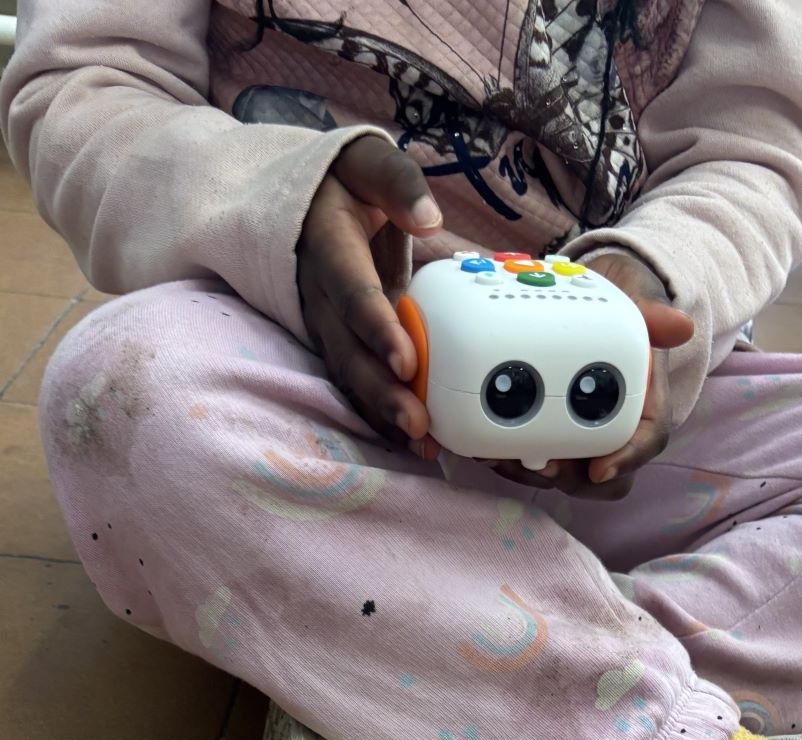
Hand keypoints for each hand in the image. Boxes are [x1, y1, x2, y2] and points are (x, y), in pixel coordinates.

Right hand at [298, 136, 443, 453]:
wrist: (302, 201)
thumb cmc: (343, 181)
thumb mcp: (366, 163)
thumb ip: (398, 183)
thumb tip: (430, 218)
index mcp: (328, 246)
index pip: (351, 291)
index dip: (376, 327)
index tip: (406, 359)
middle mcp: (319, 293)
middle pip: (347, 350)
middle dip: (381, 391)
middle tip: (416, 422)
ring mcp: (324, 324)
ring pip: (348, 374)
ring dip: (382, 413)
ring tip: (421, 443)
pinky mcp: (336, 342)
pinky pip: (355, 382)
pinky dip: (380, 414)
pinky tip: (412, 442)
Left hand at [487, 251, 692, 499]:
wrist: (591, 300)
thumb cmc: (619, 306)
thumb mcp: (637, 302)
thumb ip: (652, 315)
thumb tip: (680, 325)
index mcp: (643, 404)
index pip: (645, 443)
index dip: (626, 461)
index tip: (599, 469)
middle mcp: (612, 428)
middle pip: (598, 474)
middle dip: (566, 476)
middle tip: (537, 463)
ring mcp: (579, 436)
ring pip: (561, 475)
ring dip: (529, 472)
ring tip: (499, 456)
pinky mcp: (548, 433)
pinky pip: (530, 459)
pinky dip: (508, 457)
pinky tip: (483, 446)